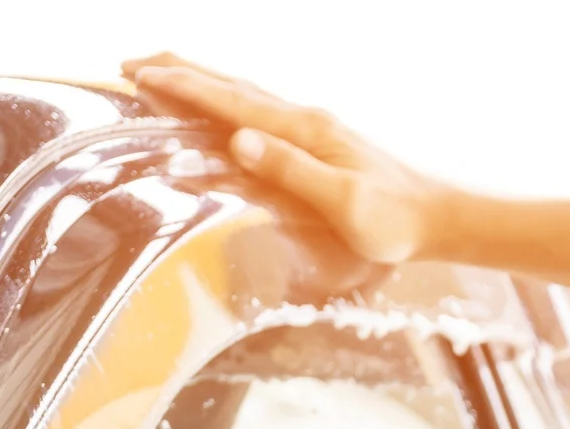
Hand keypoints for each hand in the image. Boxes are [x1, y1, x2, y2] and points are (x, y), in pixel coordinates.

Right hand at [121, 53, 455, 264]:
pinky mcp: (319, 145)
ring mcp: (312, 130)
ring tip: (162, 76)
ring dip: (200, 83)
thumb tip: (240, 140)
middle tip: (130, 65)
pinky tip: (222, 113)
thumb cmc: (394, 221)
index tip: (140, 75)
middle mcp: (305, 121)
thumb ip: (291, 171)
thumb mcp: (343, 202)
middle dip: (180, 72)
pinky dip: (227, 103)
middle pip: (232, 85)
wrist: (439, 220)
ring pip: (243, 95)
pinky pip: (259, 113)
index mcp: (305, 131)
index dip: (183, 87)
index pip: (231, 101)